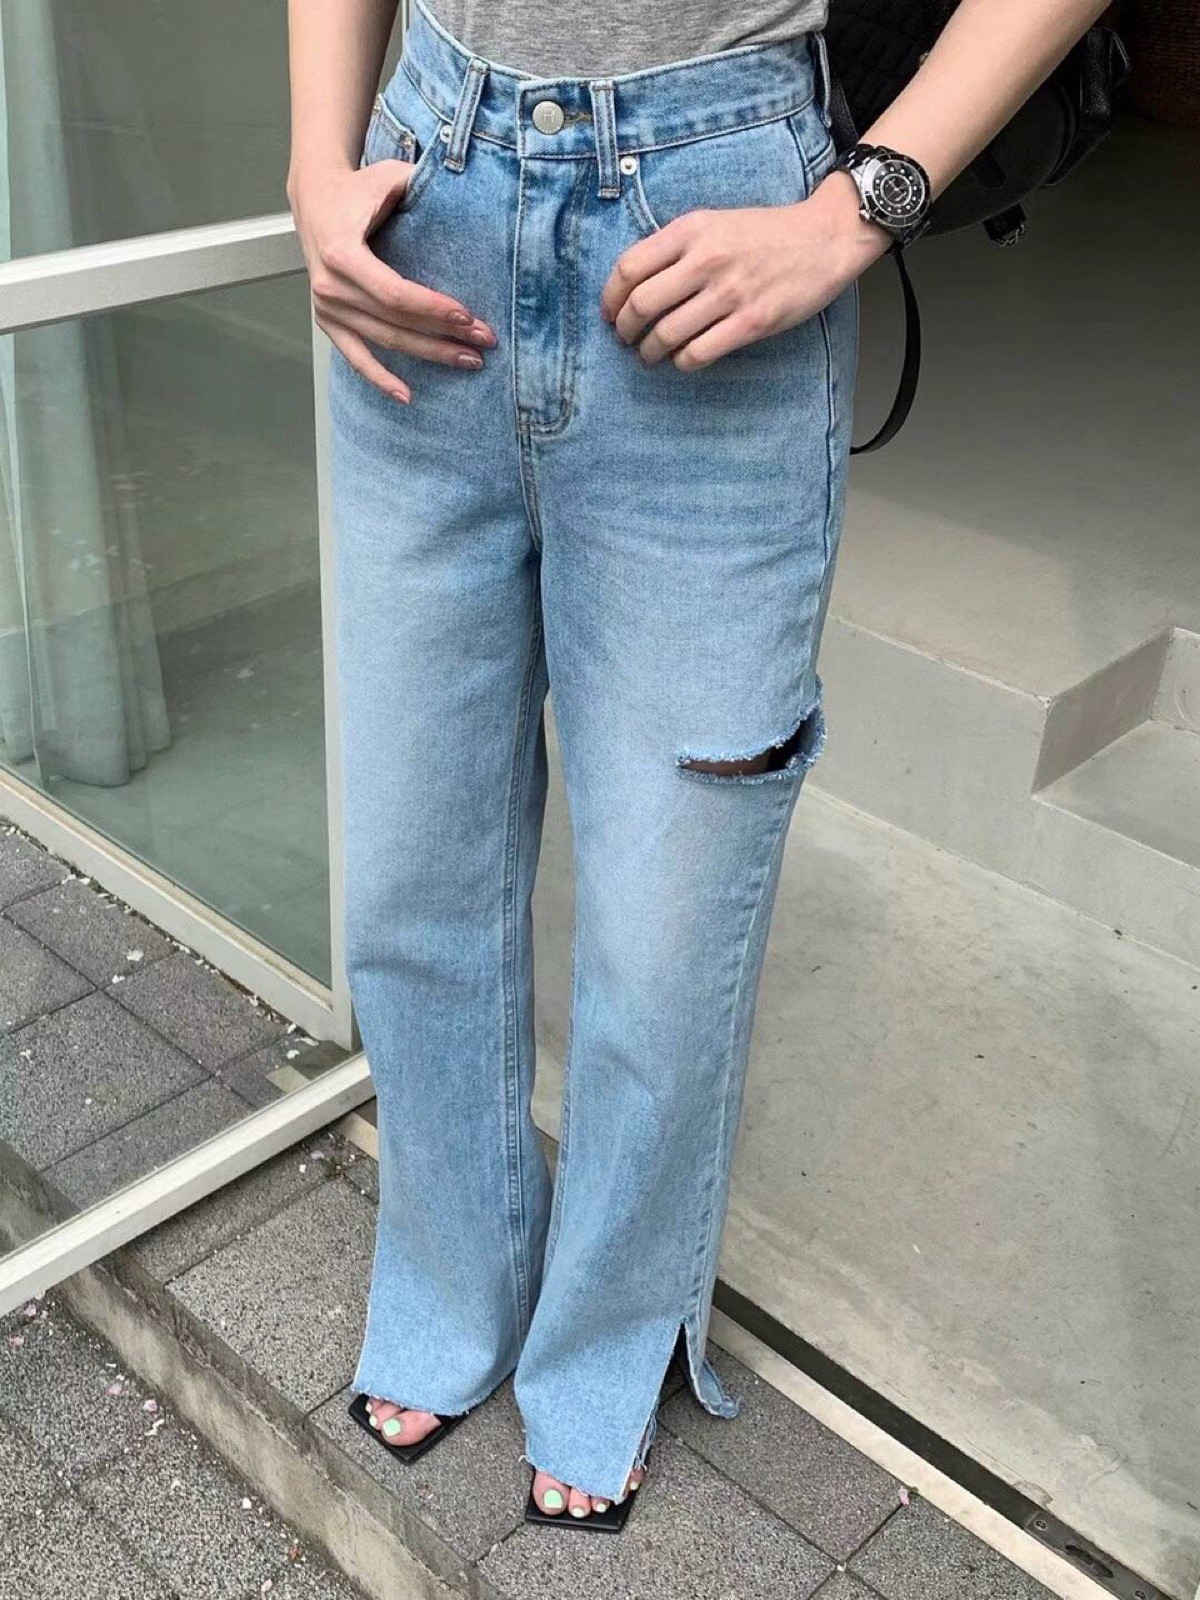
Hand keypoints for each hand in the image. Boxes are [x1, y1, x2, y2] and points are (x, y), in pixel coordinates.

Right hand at [287, 159, 497, 402]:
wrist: (315, 196)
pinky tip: (406, 396)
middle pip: (396, 323)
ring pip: (385, 342)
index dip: (434, 309)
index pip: (395, 293)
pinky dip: (380, 379)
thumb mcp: (389, 176)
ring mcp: (327, 308)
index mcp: (341, 253)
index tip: (469, 317)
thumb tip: (471, 191)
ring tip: (468, 361)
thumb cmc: (358, 187)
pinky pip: (355, 358)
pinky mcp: (328, 321)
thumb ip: (423, 184)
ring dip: (428, 355)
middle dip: (444, 336)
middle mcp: (330, 286)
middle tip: (484, 343)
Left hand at [599, 171, 888, 369]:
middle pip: (641, 305)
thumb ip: (676, 246)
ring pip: (666, 335)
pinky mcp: (751, 322)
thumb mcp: (715, 221)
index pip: (629, 267)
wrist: (822, 238)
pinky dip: (682, 362)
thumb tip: (635, 284)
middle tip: (625, 339)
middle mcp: (707, 259)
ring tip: (650, 354)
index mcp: (692, 230)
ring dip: (649, 352)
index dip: (610, 297)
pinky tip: (682, 359)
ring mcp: (729, 293)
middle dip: (624, 330)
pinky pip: (698, 353)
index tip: (609, 313)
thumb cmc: (765, 233)